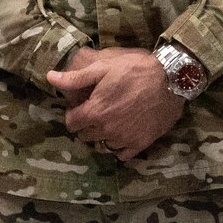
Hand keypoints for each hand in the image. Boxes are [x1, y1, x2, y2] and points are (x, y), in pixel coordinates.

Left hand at [49, 48, 183, 161]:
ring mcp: (124, 139)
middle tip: (97, 112)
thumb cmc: (136, 69)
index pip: (71, 123)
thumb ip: (76, 78)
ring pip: (102, 146)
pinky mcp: (140, 144)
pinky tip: (124, 134)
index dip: (74, 114)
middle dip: (86, 125)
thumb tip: (50, 77)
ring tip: (109, 123)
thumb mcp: (104, 67)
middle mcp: (107, 129)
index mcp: (95, 111)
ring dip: (101, 137)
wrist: (172, 80)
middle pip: (85, 136)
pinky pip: (121, 155)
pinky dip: (119, 147)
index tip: (82, 107)